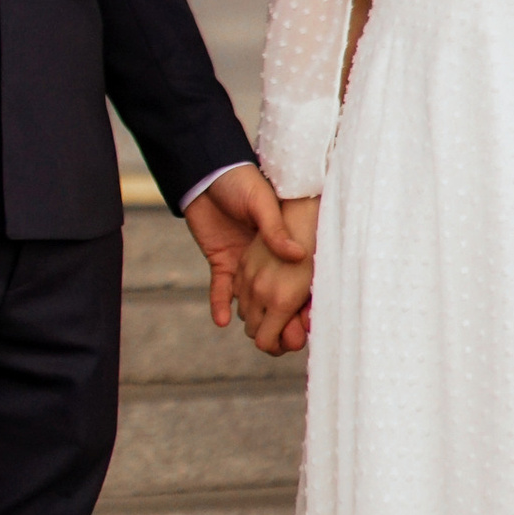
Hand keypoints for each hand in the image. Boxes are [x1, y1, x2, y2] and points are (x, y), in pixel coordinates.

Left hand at [189, 168, 312, 333]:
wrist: (207, 172)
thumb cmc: (241, 181)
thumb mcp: (261, 203)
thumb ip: (276, 230)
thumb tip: (298, 255)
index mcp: (281, 244)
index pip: (296, 281)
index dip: (301, 302)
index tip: (306, 322)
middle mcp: (266, 259)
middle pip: (276, 298)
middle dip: (281, 321)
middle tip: (288, 342)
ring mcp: (244, 264)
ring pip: (251, 301)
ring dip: (255, 319)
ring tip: (264, 340)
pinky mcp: (222, 263)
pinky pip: (221, 290)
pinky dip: (220, 305)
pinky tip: (222, 321)